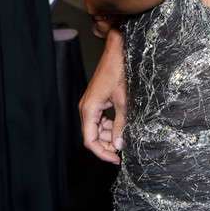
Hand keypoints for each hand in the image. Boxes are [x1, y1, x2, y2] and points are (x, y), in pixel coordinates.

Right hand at [79, 28, 126, 165]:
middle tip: (122, 150)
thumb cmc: (119, 71)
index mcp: (89, 109)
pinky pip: (99, 119)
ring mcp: (90, 104)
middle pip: (91, 136)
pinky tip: (120, 126)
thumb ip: (121, 124)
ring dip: (108, 135)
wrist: (117, 51)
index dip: (102, 153)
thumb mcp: (123, 100)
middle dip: (106, 145)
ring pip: (96, 128)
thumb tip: (120, 145)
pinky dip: (108, 125)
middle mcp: (86, 108)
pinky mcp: (96, 100)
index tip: (116, 159)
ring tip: (123, 138)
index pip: (90, 140)